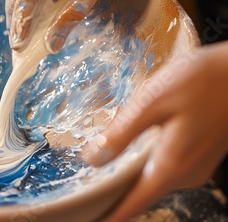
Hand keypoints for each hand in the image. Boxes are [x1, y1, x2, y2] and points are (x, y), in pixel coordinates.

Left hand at [83, 41, 227, 220]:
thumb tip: (93, 159)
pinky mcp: (199, 155)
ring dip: (129, 184)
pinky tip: (128, 160)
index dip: (110, 215)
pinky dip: (144, 171)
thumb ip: (121, 134)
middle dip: (114, 199)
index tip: (89, 218)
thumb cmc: (201, 81)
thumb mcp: (151, 103)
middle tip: (87, 196)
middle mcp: (186, 174)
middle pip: (143, 196)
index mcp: (171, 166)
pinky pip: (166, 171)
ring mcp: (195, 166)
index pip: (134, 204)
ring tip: (100, 181)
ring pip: (154, 183)